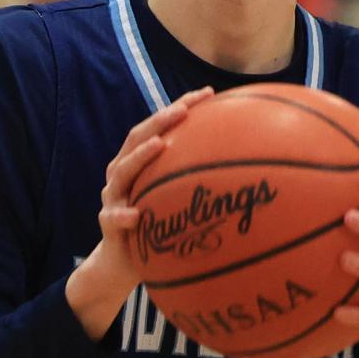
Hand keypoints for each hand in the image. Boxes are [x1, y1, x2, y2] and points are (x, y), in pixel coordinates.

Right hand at [66, 87, 214, 338]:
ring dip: (139, 157)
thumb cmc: (157, 229)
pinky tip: (136, 216)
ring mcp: (113, 197)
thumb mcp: (178, 203)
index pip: (159, 126)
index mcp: (139, 162)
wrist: (122, 264)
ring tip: (159, 145)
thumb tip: (250, 169)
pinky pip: (113, 218)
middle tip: (182, 111)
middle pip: (137, 138)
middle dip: (160, 121)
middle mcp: (123, 173)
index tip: (207, 94)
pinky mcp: (108, 224)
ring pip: (121, 172)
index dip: (180, 106)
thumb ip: (199, 183)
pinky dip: (123, 215)